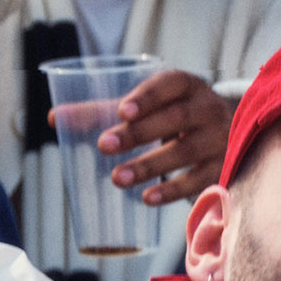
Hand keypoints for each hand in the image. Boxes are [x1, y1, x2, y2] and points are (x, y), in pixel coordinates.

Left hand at [89, 68, 229, 207]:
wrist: (228, 133)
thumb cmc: (173, 114)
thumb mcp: (145, 107)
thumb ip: (102, 111)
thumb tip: (53, 118)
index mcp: (187, 85)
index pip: (170, 84)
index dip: (148, 96)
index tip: (122, 110)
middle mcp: (207, 108)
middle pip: (175, 118)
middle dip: (139, 133)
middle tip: (104, 146)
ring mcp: (219, 138)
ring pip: (186, 151)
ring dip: (150, 165)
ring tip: (117, 178)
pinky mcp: (223, 166)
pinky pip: (199, 179)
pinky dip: (173, 190)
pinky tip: (147, 197)